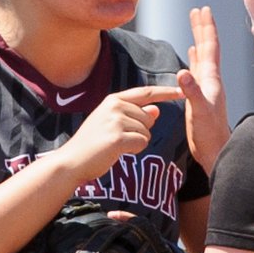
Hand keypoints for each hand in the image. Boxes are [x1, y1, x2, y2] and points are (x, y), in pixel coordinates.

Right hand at [62, 85, 182, 184]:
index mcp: (114, 100)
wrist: (72, 161)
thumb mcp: (112, 124)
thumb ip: (134, 116)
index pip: (146, 93)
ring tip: (115, 146)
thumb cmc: (92, 145)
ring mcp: (116, 121)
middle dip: (141, 132)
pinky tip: (118, 152)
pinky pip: (142, 143)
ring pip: (146, 132)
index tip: (181, 91)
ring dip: (136, 142)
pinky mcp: (118, 137)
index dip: (165, 92)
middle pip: (149, 118)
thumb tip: (156, 110)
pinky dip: (134, 150)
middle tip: (119, 140)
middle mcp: (116, 106)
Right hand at [177, 6, 228, 173]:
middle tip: (197, 10)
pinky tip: (191, 54)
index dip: (206, 28)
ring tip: (195, 25)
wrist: (215, 151)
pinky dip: (194, 59)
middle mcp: (210, 80)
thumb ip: (192, 92)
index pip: (210, 47)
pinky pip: (196, 71)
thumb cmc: (209, 134)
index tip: (203, 10)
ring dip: (198, 40)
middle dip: (202, 28)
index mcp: (211, 80)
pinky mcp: (199, 96)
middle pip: (207, 47)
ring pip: (202, 56)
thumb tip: (182, 72)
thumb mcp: (199, 112)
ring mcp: (205, 88)